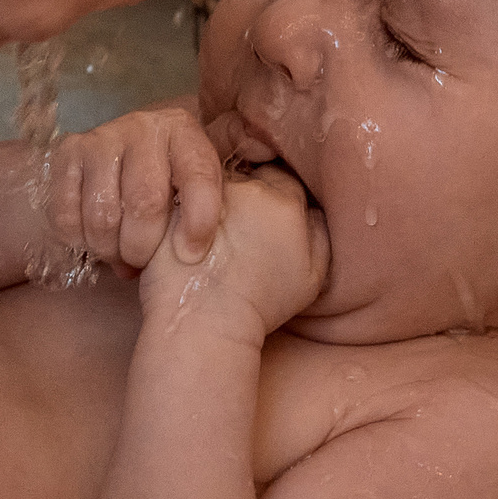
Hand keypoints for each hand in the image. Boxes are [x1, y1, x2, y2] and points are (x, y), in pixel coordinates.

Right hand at [45, 104, 223, 271]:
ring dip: (109, 249)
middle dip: (143, 246)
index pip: (198, 177)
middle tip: (142, 260)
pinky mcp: (67, 154)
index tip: (190, 255)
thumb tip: (183, 257)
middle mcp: (142, 127)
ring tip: (117, 254)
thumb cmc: (166, 176)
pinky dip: (80, 240)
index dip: (198, 223)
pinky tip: (91, 240)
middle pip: (144, 202)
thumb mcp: (193, 186)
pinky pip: (67, 215)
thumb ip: (197, 215)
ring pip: (102, 215)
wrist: (124, 150)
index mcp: (183, 131)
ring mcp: (101, 138)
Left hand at [140, 166, 326, 337]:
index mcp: (286, 202)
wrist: (207, 323)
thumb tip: (313, 208)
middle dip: (248, 195)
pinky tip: (188, 232)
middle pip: (250, 175)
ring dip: (216, 197)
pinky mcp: (176, 205)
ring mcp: (209, 195)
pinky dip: (187, 206)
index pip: (284, 178)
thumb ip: (321, 232)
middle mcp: (249, 190)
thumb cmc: (260, 305)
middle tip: (240, 226)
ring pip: (216, 181)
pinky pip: (184, 193)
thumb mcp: (313, 276)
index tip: (267, 220)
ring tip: (214, 231)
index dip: (277, 197)